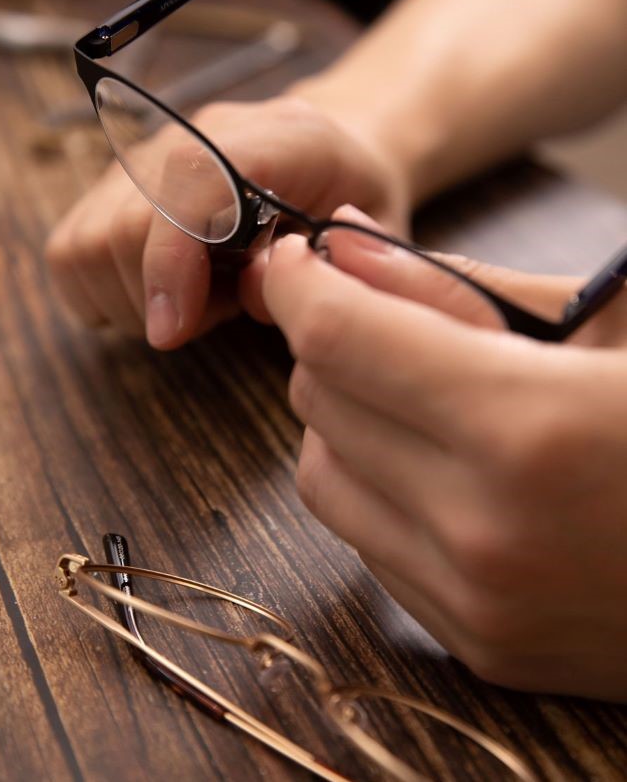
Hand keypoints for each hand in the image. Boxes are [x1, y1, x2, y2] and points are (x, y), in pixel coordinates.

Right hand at [46, 96, 406, 347]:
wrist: (336, 143)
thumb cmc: (357, 199)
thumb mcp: (372, 242)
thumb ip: (320, 270)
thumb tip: (245, 288)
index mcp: (280, 137)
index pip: (189, 186)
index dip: (170, 263)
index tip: (172, 332)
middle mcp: (199, 133)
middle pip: (119, 225)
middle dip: (153, 298)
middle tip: (212, 314)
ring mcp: (151, 151)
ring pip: (82, 242)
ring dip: (128, 299)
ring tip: (194, 299)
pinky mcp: (120, 178)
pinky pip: (70, 248)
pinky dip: (101, 290)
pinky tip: (163, 290)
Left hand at [263, 207, 626, 699]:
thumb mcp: (605, 323)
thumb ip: (460, 285)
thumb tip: (346, 243)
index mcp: (530, 429)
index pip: (339, 338)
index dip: (299, 282)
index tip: (296, 258)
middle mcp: (487, 533)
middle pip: (319, 404)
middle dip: (333, 345)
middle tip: (389, 321)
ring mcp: (480, 605)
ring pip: (324, 479)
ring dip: (346, 420)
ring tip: (422, 396)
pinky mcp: (482, 647)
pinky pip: (368, 543)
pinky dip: (378, 488)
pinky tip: (443, 466)